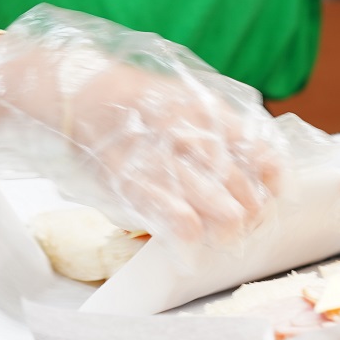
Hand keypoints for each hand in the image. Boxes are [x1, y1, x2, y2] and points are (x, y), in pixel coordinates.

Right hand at [0, 4, 296, 242]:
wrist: (63, 91)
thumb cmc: (119, 96)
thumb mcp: (169, 92)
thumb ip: (205, 118)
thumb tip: (243, 147)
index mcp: (197, 106)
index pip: (250, 142)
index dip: (268, 170)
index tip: (276, 187)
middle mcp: (184, 130)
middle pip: (236, 179)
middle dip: (250, 207)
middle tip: (252, 221)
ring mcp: (159, 156)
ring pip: (214, 202)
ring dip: (229, 226)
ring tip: (230, 237)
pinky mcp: (131, 180)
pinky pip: (174, 217)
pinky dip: (191, 237)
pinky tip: (195, 248)